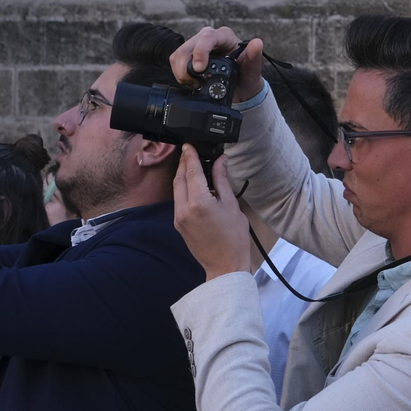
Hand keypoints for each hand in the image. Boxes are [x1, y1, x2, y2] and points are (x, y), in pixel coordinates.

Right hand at [169, 26, 264, 102]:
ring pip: (178, 55)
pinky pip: (176, 62)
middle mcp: (208, 37)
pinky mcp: (189, 56)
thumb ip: (255, 56)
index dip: (200, 52)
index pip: (207, 37)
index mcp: (224, 36)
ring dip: (182, 72)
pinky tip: (191, 83)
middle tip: (195, 83)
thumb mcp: (254, 68)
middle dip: (187, 67)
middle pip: (187, 47)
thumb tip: (258, 43)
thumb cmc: (247, 74)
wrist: (241, 85)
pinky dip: (180, 74)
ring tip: (194, 84)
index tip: (200, 69)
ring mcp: (196, 46)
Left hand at [173, 145, 257, 280]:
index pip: (192, 172)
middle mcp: (184, 209)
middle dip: (184, 163)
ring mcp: (178, 218)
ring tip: (191, 165)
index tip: (189, 145)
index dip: (190, 156)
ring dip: (182, 175)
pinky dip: (183, 189)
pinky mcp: (178, 224)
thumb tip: (220, 161)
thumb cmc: (233, 238)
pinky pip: (178, 200)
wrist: (224, 265)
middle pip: (179, 178)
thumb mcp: (232, 205)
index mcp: (199, 202)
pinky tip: (193, 185)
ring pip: (176, 189)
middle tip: (190, 152)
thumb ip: (222, 181)